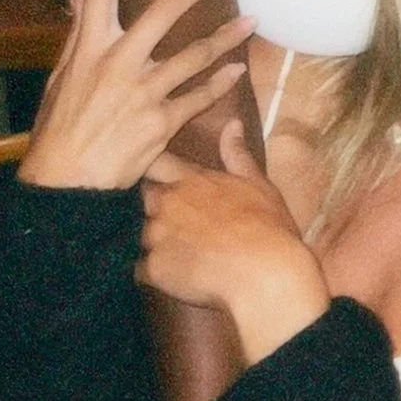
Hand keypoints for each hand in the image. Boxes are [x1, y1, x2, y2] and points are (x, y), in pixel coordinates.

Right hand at [20, 0, 253, 191]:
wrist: (66, 185)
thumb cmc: (59, 129)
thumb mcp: (62, 78)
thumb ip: (79, 36)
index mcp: (89, 45)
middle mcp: (119, 60)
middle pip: (166, 8)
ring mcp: (144, 90)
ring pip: (196, 53)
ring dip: (226, 37)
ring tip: (251, 22)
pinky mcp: (162, 120)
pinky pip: (199, 95)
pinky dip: (219, 83)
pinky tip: (235, 71)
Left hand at [139, 121, 328, 363]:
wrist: (264, 272)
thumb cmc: (268, 227)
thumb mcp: (259, 184)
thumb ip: (238, 155)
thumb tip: (232, 123)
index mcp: (192, 181)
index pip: (156, 163)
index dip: (151, 169)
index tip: (153, 175)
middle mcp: (168, 203)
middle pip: (139, 196)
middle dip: (145, 206)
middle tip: (162, 220)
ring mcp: (156, 236)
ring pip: (133, 232)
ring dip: (143, 240)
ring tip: (163, 253)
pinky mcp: (152, 268)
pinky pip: (135, 269)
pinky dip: (144, 272)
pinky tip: (159, 277)